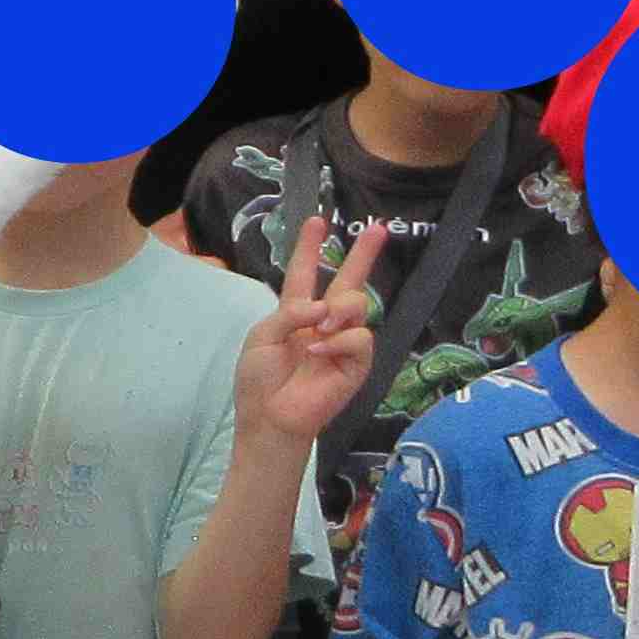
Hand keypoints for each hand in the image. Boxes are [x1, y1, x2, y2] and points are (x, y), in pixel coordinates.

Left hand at [237, 210, 392, 446]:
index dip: (310, 248)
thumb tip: (323, 307)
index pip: (305, 274)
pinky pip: (359, 337)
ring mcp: (343, 342)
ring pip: (357, 304)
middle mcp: (324, 323)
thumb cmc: (259, 380)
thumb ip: (290, 312)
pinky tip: (318, 351)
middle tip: (378, 229)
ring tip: (319, 327)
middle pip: (348, 281)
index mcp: (297, 314)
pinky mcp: (357, 363)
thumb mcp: (262, 336)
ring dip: (338, 309)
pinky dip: (337, 341)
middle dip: (363, 254)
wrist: (271, 417)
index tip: (316, 221)